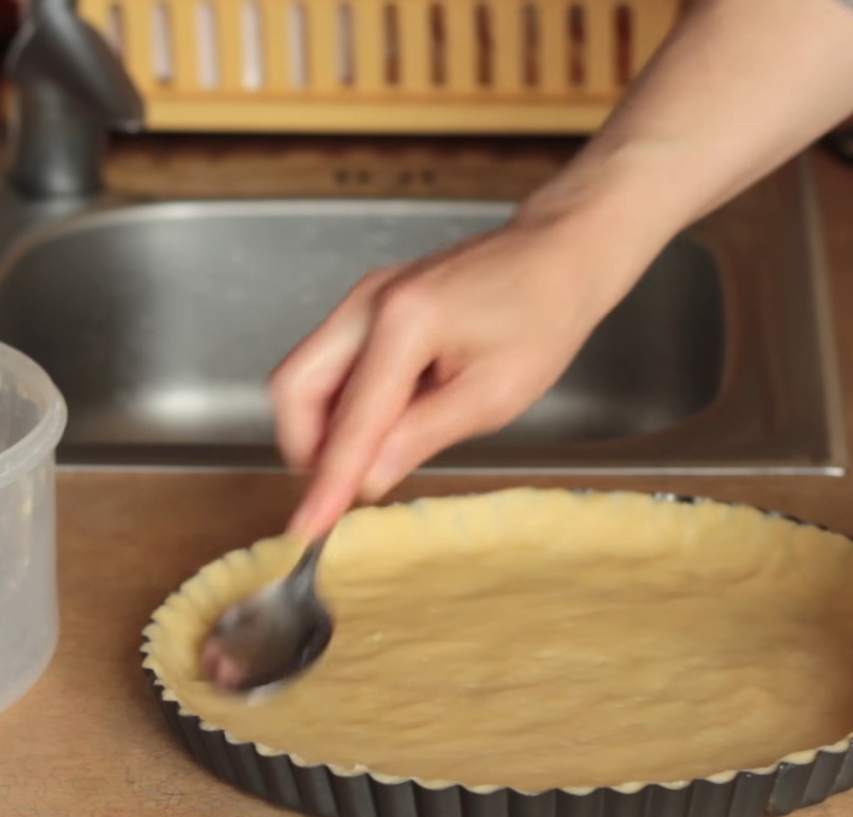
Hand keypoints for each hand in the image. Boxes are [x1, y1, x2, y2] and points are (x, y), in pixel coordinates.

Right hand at [270, 208, 639, 537]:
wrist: (558, 254)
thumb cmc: (542, 316)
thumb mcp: (494, 396)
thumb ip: (421, 437)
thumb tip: (368, 480)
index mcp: (405, 323)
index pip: (351, 420)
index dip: (328, 481)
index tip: (308, 527)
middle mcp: (368, 303)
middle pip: (294, 388)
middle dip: (307, 447)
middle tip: (342, 487)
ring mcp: (363, 299)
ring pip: (303, 376)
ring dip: (322, 427)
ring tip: (372, 454)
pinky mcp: (367, 305)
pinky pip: (328, 363)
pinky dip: (340, 404)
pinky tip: (384, 422)